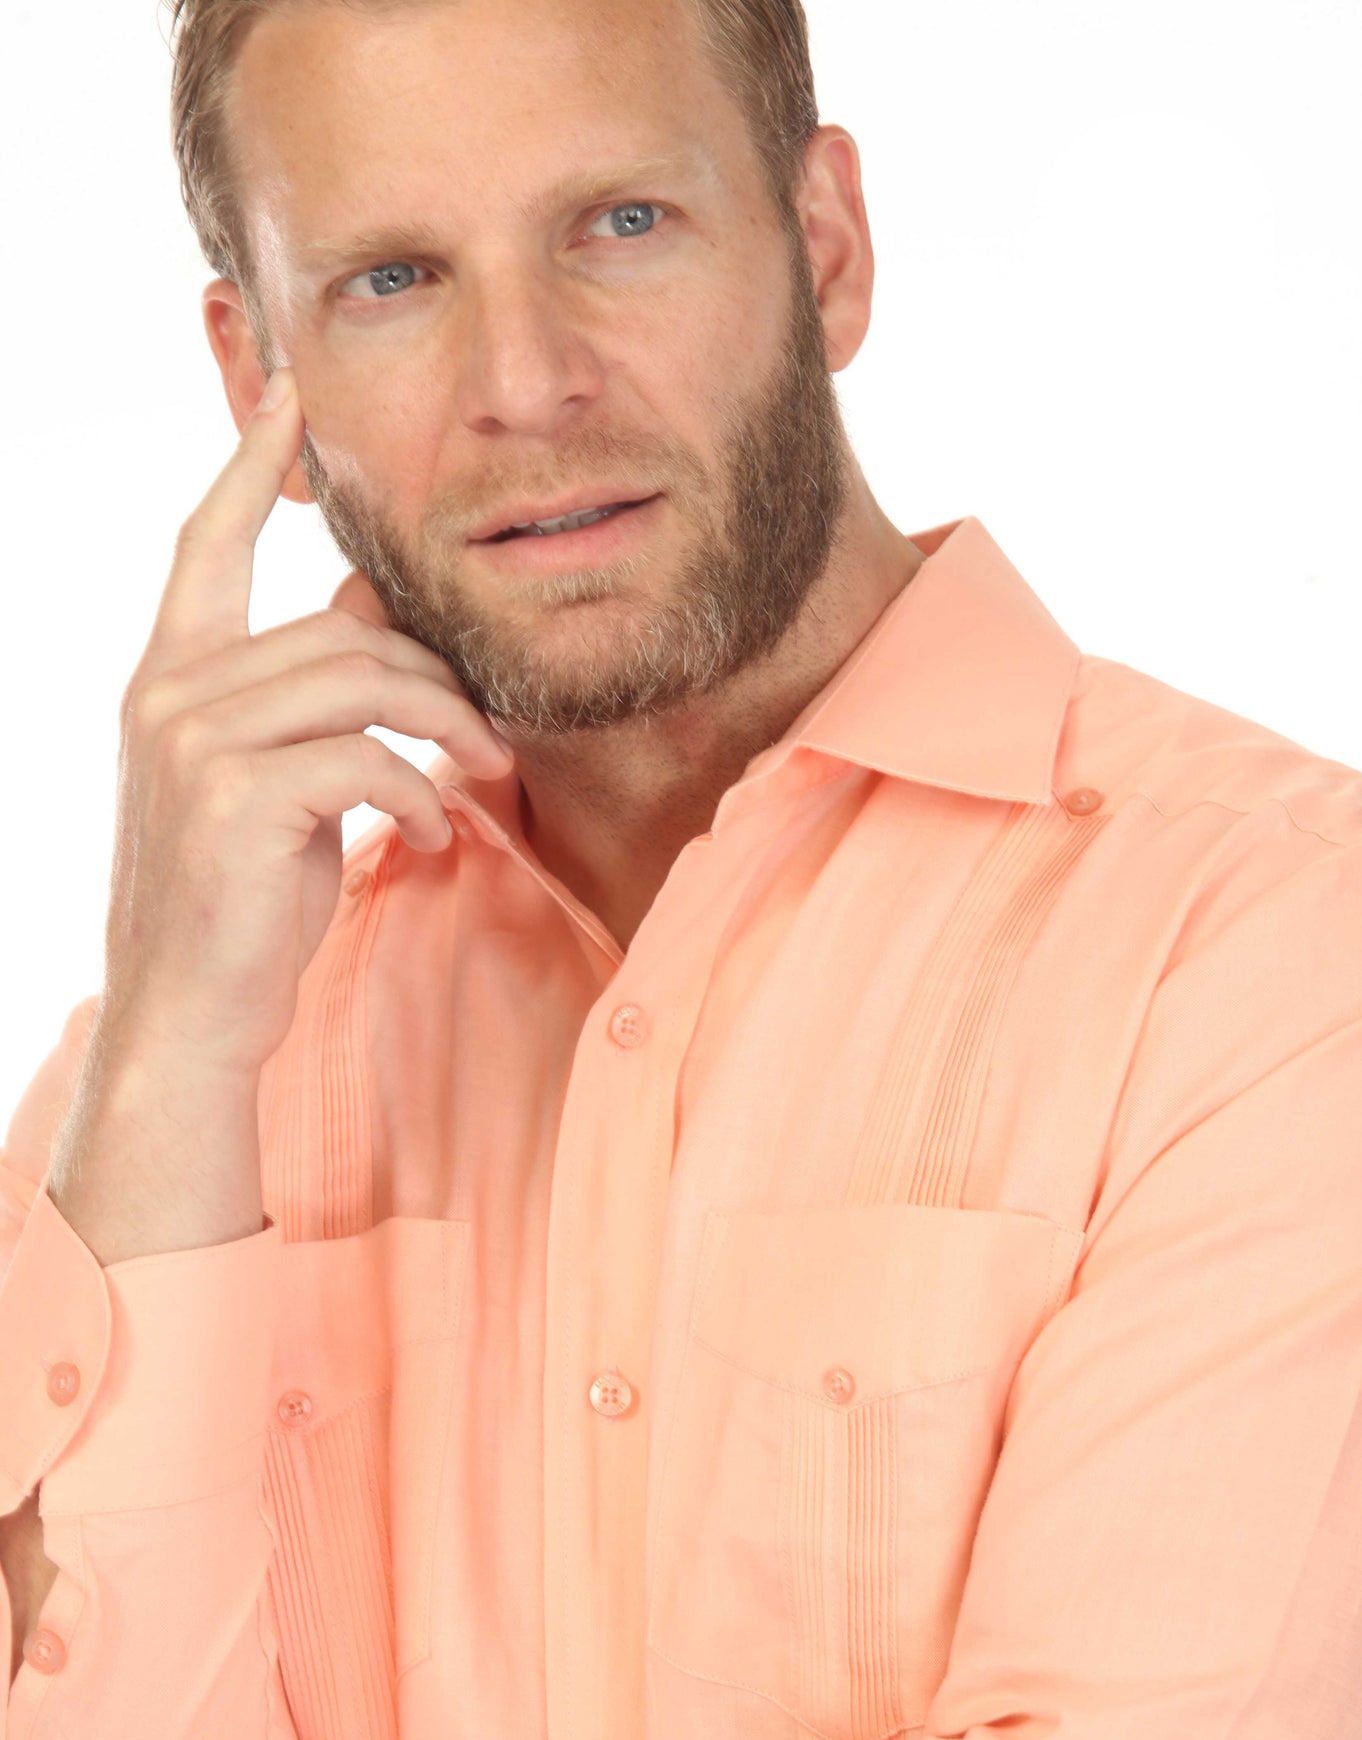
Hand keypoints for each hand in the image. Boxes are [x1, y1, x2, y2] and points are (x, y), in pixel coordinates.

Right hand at [102, 363, 514, 1082]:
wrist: (189, 1018)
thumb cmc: (239, 908)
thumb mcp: (273, 788)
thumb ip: (309, 704)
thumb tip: (378, 621)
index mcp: (169, 679)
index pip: (205, 546)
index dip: (247, 467)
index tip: (289, 397)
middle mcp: (169, 693)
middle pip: (340, 632)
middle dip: (435, 677)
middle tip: (489, 734)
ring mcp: (194, 741)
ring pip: (362, 682)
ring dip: (446, 728)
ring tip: (482, 775)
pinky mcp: (237, 796)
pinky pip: (366, 756)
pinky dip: (418, 793)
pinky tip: (428, 836)